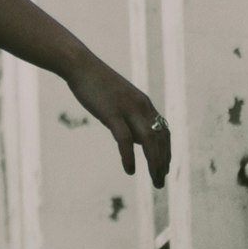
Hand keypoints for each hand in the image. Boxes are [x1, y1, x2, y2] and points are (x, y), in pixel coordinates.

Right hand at [70, 57, 172, 183]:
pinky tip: (130, 170)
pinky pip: (126, 140)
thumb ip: (131, 118)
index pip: (164, 131)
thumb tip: (138, 140)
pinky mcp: (113, 113)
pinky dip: (130, 157)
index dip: (167, 151)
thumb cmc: (97, 83)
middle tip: (161, 182)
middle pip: (160, 139)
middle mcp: (142, 106)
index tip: (165, 168)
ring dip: (154, 164)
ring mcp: (128, 109)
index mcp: (144, 104)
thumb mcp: (120, 101)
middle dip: (163, 162)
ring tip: (155, 181)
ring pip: (149, 142)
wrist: (81, 66)